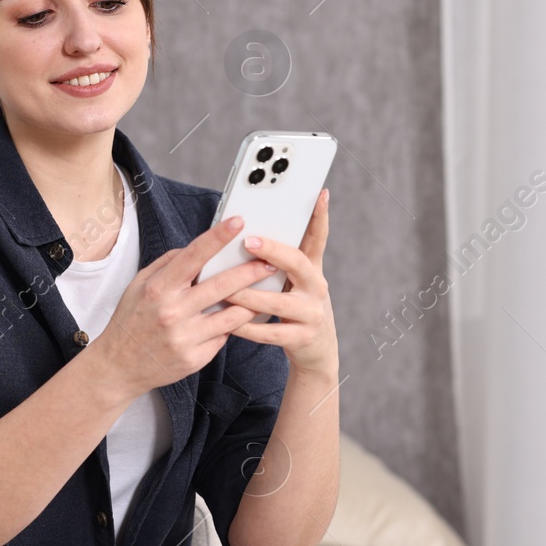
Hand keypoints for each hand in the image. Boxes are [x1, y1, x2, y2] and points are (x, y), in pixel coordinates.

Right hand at [88, 215, 277, 398]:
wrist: (119, 367)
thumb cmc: (131, 321)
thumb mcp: (138, 286)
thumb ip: (167, 264)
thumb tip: (195, 248)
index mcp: (158, 289)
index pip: (193, 256)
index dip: (217, 237)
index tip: (238, 222)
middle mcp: (172, 312)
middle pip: (222, 286)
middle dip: (251, 271)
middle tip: (270, 261)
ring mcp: (185, 337)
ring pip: (231, 315)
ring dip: (252, 301)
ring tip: (266, 290)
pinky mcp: (195, 358)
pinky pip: (223, 337)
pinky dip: (233, 325)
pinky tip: (243, 317)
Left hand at [224, 188, 338, 378]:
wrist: (316, 351)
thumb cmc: (295, 308)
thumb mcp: (295, 281)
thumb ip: (278, 261)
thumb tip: (246, 234)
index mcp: (312, 268)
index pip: (317, 237)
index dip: (320, 216)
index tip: (319, 194)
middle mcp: (316, 287)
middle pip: (297, 263)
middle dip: (272, 250)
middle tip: (247, 241)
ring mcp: (311, 313)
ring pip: (279, 302)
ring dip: (249, 295)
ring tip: (226, 289)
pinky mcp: (302, 338)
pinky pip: (271, 333)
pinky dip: (248, 327)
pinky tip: (230, 322)